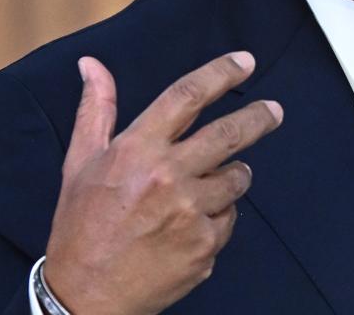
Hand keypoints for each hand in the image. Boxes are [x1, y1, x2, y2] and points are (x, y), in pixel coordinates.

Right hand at [43, 52, 282, 314]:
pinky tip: (192, 224)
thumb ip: (96, 110)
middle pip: (229, 133)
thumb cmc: (80, 228)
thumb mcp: (79, 163)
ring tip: (210, 184)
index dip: (220, 73)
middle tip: (274, 111)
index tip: (245, 62)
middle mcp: (167, 177)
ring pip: (236, 178)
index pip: (188, 96)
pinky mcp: (204, 245)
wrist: (85, 297)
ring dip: (233, 174)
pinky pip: (228, 218)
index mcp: (136, 150)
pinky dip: (218, 216)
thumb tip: (92, 65)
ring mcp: (189, 213)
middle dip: (259, 118)